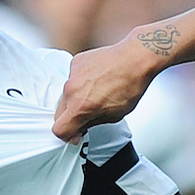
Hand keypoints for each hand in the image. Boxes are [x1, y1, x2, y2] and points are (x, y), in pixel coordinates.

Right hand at [53, 29, 171, 140]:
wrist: (136, 58)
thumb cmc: (130, 85)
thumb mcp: (114, 115)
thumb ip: (91, 123)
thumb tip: (80, 128)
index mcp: (80, 107)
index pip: (59, 129)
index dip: (67, 135)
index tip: (74, 134)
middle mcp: (71, 90)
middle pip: (60, 112)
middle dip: (71, 118)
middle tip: (87, 116)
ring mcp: (72, 74)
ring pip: (66, 95)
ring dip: (76, 99)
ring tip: (96, 94)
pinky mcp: (76, 62)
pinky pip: (72, 78)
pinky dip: (81, 82)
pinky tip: (97, 80)